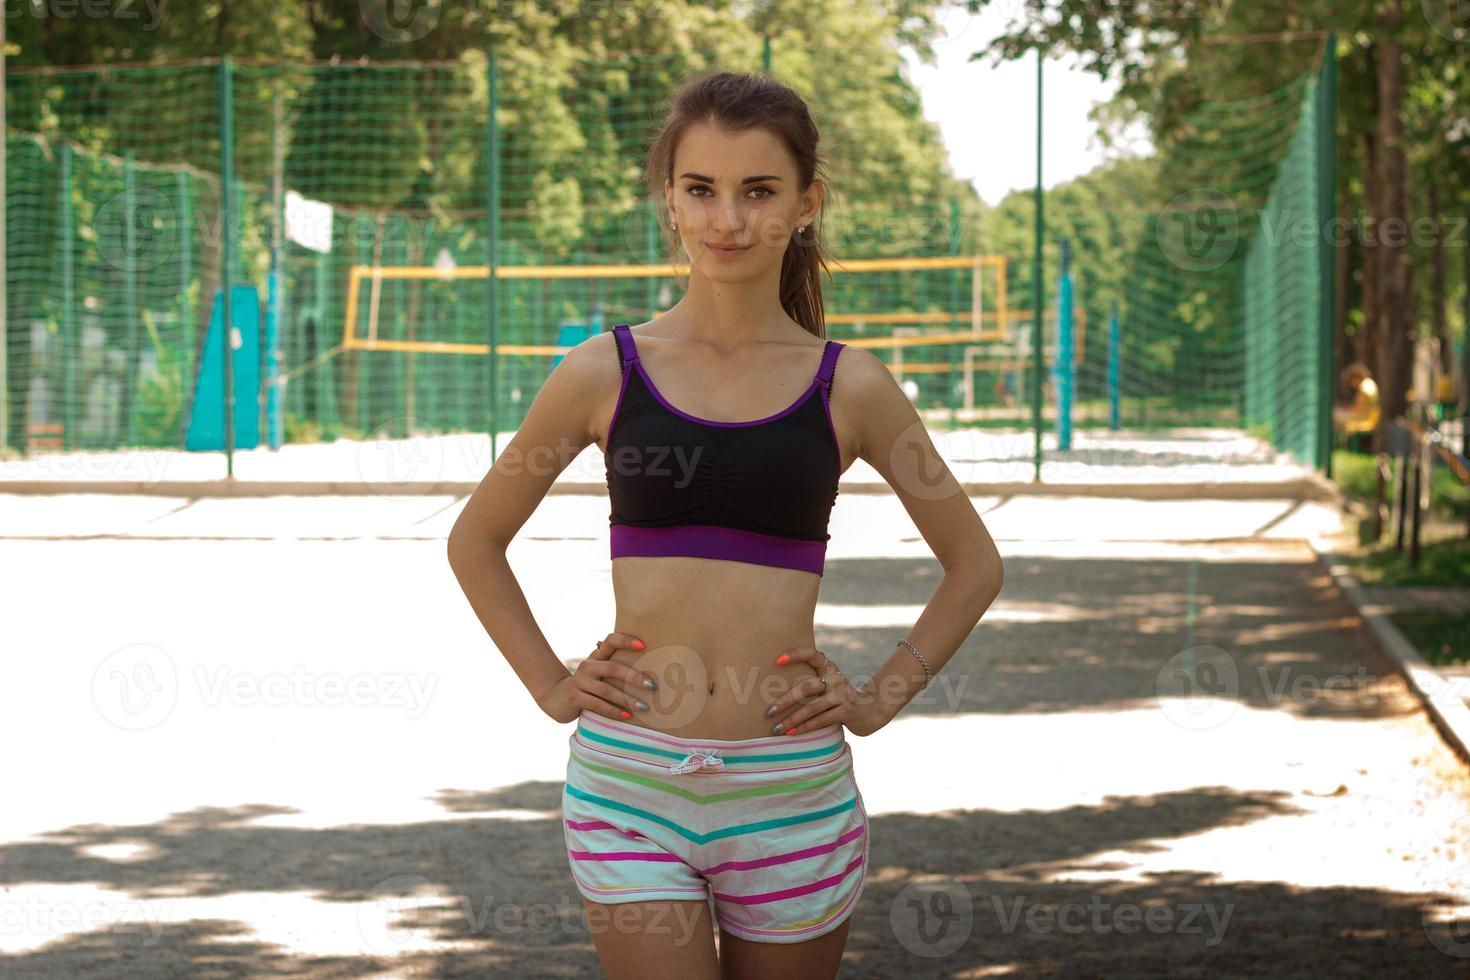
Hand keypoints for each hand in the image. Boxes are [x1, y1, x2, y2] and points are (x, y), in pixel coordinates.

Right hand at [536, 632, 658, 723]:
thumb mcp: (599, 673)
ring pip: (606, 689)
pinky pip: (597, 704)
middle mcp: (588, 666)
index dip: (626, 641)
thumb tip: (651, 675)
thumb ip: (616, 669)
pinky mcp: (574, 697)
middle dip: (634, 677)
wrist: (555, 697)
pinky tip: (627, 716)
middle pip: (613, 668)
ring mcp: (579, 681)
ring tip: (644, 707)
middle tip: (652, 686)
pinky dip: (613, 711)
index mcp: (596, 656)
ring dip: (626, 699)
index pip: (610, 641)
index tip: (644, 645)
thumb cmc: (588, 685)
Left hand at [763, 646, 886, 737]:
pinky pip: (821, 720)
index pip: (812, 655)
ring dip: (791, 719)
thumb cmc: (841, 698)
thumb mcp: (829, 685)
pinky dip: (804, 727)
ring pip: (812, 707)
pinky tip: (791, 733)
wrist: (873, 710)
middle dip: (785, 700)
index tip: (777, 659)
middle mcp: (836, 678)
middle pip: (807, 687)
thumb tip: (775, 690)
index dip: (796, 654)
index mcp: (830, 668)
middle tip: (769, 711)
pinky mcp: (847, 711)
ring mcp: (843, 694)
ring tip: (776, 729)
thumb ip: (812, 682)